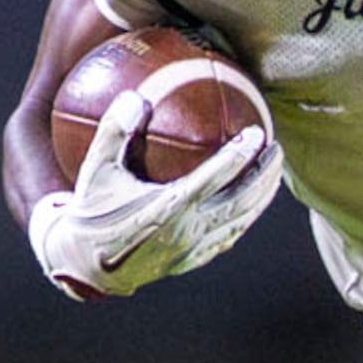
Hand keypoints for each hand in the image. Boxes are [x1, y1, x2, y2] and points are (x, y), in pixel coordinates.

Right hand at [27, 90, 281, 297]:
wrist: (85, 266)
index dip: (240, 155)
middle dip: (264, 175)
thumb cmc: (91, 212)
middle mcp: (186, 231)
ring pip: (240, 222)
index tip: (257, 133)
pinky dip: (245, 218)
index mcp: (168, 207)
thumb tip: (136, 96)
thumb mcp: (95, 170)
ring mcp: (192, 249)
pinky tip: (251, 203)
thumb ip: (115, 131)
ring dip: (262, 197)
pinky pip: (228, 237)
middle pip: (241, 202)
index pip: (215, 178)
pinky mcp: (191, 261)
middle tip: (277, 149)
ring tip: (274, 173)